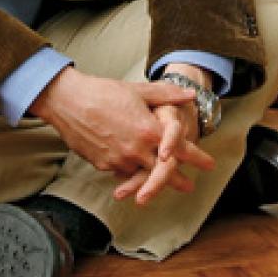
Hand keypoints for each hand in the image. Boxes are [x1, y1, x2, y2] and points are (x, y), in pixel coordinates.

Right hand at [28, 67, 195, 176]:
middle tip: (189, 186)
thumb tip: (190, 95)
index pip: (180, 149)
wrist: (67, 101)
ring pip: (142, 175)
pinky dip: (130, 173)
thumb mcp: (138, 90)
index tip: (209, 164)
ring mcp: (119, 159)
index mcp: (149, 130)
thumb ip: (166, 95)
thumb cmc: (103, 92)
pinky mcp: (103, 164)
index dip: (196, 157)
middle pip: (164, 170)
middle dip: (178, 180)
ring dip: (152, 180)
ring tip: (159, 185)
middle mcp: (136, 149)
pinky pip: (122, 172)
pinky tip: (133, 174)